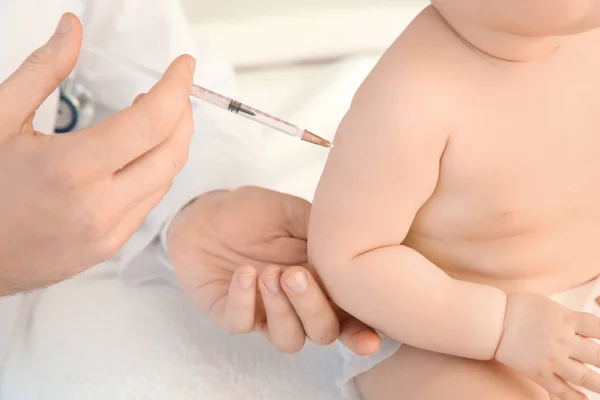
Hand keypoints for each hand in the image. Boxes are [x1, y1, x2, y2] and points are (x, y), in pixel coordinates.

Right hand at [0, 13, 194, 294]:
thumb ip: (42, 71)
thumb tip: (72, 31)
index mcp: (71, 168)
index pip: (152, 122)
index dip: (177, 88)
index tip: (183, 67)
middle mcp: (98, 205)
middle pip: (172, 152)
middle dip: (182, 114)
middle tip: (173, 90)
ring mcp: (108, 232)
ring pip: (165, 179)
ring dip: (170, 143)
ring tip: (151, 119)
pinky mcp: (109, 246)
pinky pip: (149, 203)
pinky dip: (154, 172)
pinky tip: (136, 157)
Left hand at [167, 186, 381, 354]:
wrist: (206, 212)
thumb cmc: (254, 213)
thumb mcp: (293, 213)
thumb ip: (323, 232)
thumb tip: (354, 246)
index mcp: (321, 283)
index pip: (349, 316)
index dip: (362, 332)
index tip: (370, 338)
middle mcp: (297, 305)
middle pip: (323, 332)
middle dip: (314, 308)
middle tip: (295, 274)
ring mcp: (264, 313)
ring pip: (287, 339)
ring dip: (283, 310)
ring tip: (269, 274)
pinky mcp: (229, 313)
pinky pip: (241, 323)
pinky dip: (244, 300)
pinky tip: (244, 273)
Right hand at [495, 293, 599, 399]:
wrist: (492, 322)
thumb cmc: (520, 309)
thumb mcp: (550, 306)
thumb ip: (570, 320)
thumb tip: (588, 335)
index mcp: (566, 320)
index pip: (599, 329)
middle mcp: (563, 341)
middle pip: (599, 356)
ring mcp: (552, 359)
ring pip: (586, 378)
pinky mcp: (539, 373)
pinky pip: (562, 391)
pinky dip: (576, 398)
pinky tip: (585, 398)